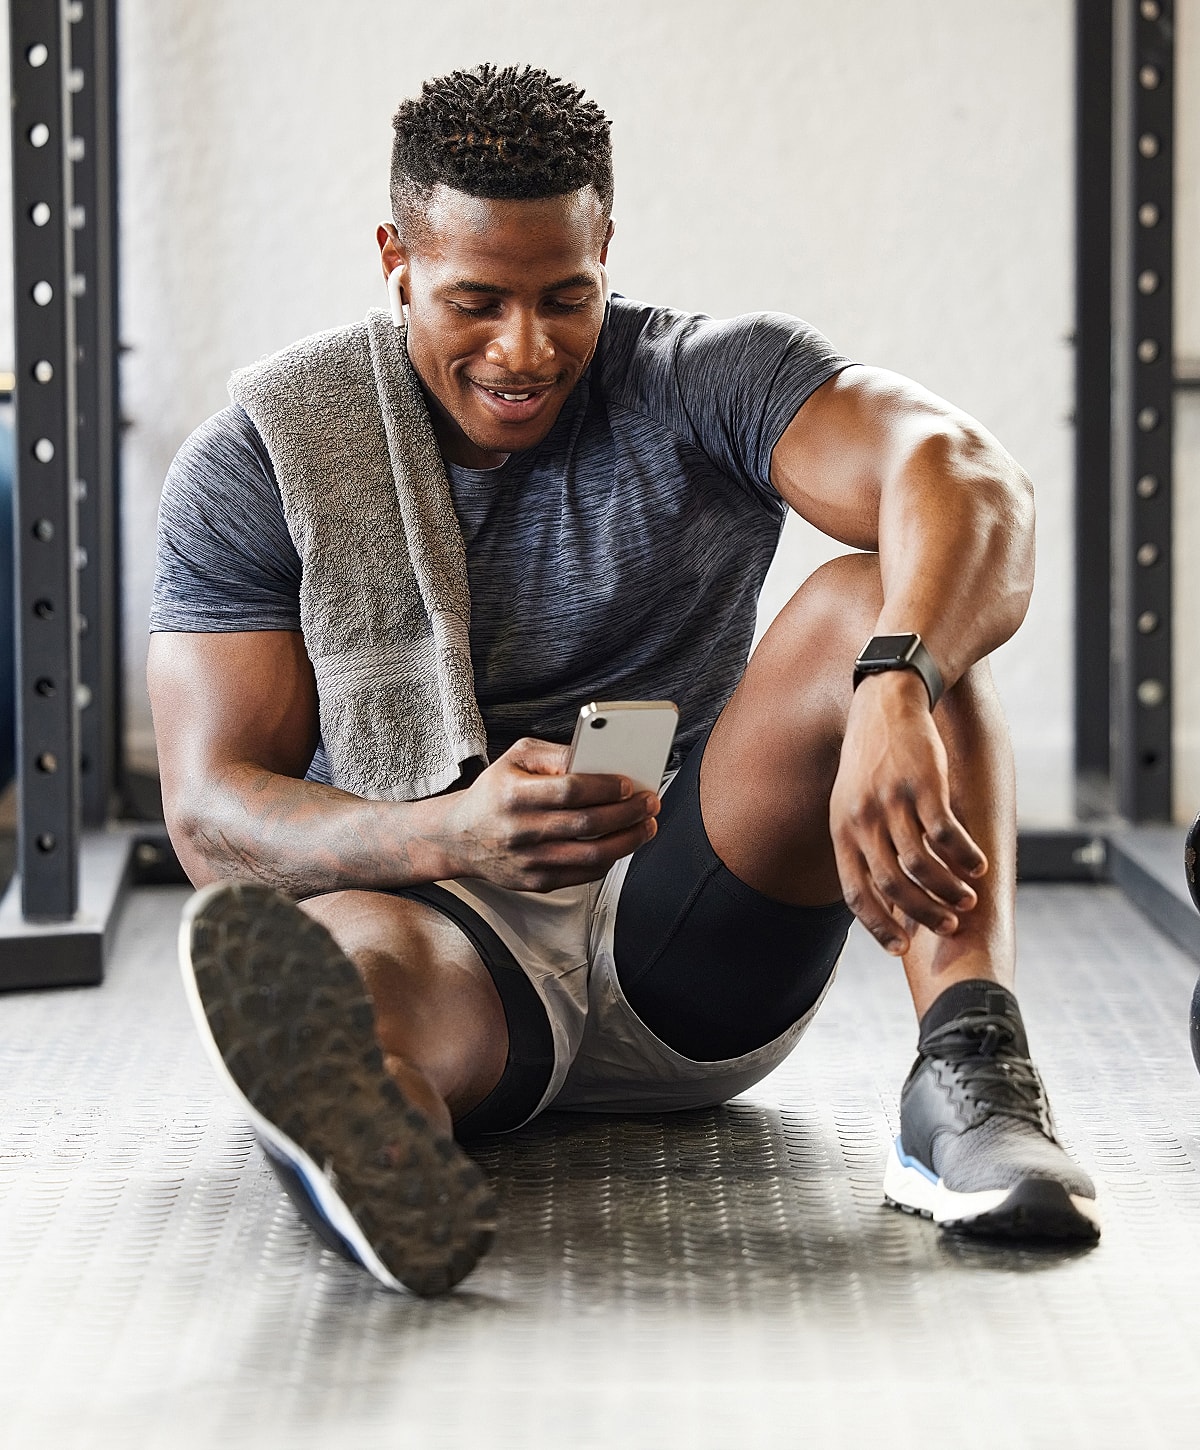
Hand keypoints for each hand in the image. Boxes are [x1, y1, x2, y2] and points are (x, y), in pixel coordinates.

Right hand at [439, 737, 659, 891]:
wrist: (459, 837)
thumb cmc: (494, 793)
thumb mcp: (515, 758)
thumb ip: (554, 754)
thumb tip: (594, 757)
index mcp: (513, 795)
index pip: (569, 790)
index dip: (604, 788)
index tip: (629, 784)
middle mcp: (520, 830)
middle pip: (587, 825)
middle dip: (627, 813)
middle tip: (650, 803)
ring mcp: (529, 861)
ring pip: (591, 856)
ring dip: (628, 840)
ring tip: (646, 826)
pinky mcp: (536, 881)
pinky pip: (583, 874)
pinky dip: (609, 859)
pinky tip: (622, 844)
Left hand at [829, 671, 986, 954]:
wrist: (886, 699)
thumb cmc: (872, 758)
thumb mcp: (851, 800)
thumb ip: (864, 842)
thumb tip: (887, 891)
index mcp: (841, 829)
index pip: (855, 891)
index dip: (878, 924)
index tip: (900, 947)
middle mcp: (861, 819)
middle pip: (892, 884)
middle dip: (923, 912)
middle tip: (949, 925)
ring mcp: (891, 801)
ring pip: (921, 864)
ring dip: (948, 889)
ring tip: (969, 898)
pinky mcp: (923, 783)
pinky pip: (945, 833)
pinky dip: (964, 856)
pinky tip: (979, 865)